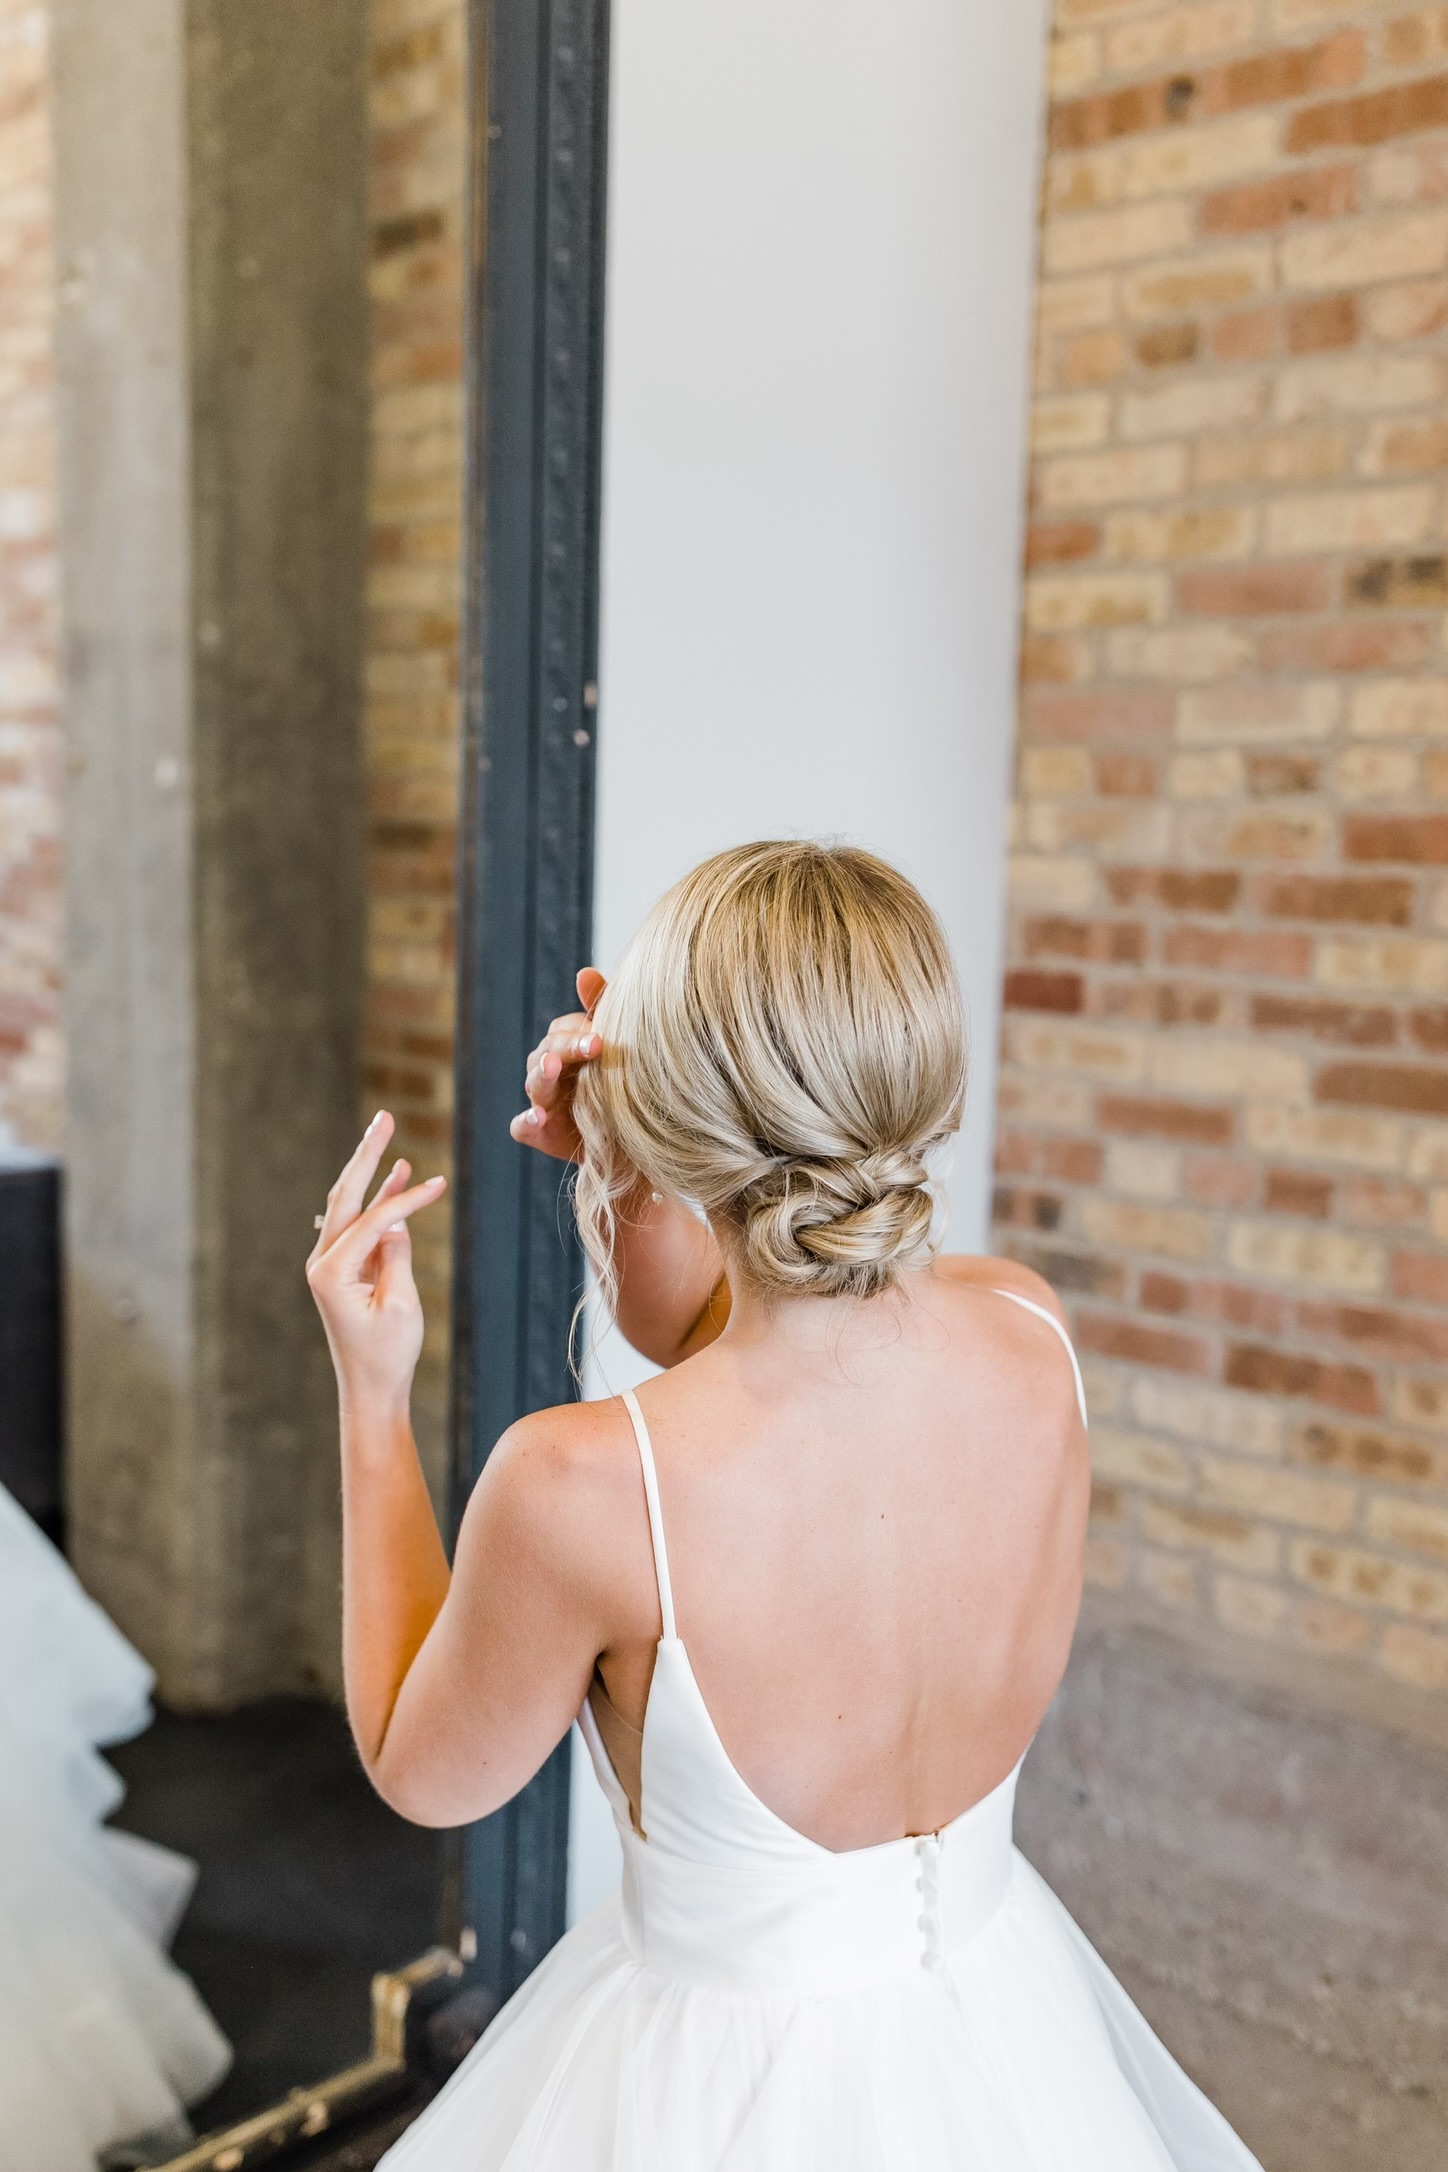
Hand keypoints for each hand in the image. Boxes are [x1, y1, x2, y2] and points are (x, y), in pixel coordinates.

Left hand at [307, 1112, 446, 1417]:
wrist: (370, 1390)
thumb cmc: (387, 1354)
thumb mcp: (400, 1304)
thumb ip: (395, 1255)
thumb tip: (394, 1219)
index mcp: (331, 1271)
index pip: (373, 1219)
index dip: (406, 1198)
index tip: (438, 1185)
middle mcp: (322, 1262)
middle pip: (346, 1195)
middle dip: (366, 1155)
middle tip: (384, 1118)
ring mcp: (329, 1265)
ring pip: (347, 1205)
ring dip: (369, 1172)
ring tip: (385, 1134)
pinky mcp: (342, 1270)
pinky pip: (357, 1225)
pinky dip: (376, 1201)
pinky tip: (394, 1177)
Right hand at [509, 967, 606, 1162]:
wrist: (635, 1143)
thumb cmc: (622, 1090)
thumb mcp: (619, 1049)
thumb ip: (601, 1011)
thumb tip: (584, 973)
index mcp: (566, 1050)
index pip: (561, 1031)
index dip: (577, 1031)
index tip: (601, 1037)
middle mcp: (550, 1073)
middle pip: (546, 1052)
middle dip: (566, 1047)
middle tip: (593, 1045)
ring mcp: (543, 1103)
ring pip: (534, 1082)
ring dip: (544, 1073)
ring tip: (555, 1067)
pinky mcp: (540, 1134)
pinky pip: (522, 1127)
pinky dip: (526, 1121)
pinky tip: (538, 1117)